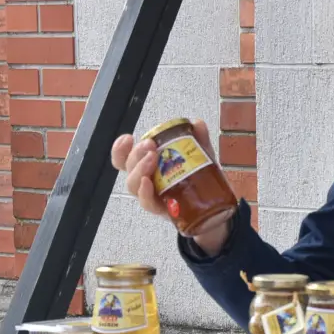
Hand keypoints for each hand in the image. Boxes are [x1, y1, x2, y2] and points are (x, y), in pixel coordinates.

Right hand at [110, 119, 233, 255]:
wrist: (213, 208)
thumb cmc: (198, 180)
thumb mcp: (201, 156)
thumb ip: (199, 140)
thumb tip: (196, 123)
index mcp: (148, 166)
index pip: (124, 159)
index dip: (120, 149)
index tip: (128, 138)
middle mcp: (145, 181)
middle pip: (128, 169)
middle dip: (135, 154)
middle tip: (149, 145)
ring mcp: (152, 196)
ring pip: (133, 185)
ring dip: (138, 169)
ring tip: (151, 159)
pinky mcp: (161, 210)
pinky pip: (148, 203)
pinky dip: (145, 193)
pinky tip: (147, 183)